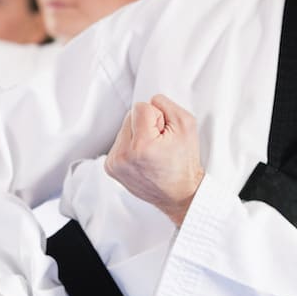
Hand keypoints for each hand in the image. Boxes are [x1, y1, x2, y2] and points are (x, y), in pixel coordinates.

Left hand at [104, 95, 204, 224]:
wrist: (179, 194)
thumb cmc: (184, 164)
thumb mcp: (186, 125)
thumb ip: (166, 105)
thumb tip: (150, 101)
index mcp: (141, 145)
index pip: (141, 107)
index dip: (158, 117)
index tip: (164, 134)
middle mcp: (123, 156)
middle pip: (130, 116)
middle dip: (146, 125)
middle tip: (160, 144)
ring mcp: (114, 163)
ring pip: (124, 129)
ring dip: (137, 136)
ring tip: (152, 152)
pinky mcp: (110, 167)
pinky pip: (119, 143)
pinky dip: (131, 146)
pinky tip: (143, 158)